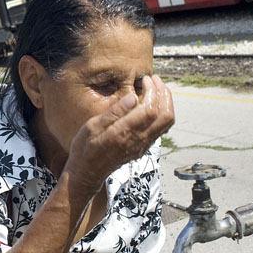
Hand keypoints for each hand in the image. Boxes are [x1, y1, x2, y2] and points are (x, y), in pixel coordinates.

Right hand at [64, 74, 174, 194]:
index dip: (153, 91)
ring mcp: (143, 145)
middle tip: (154, 80)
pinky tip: (153, 102)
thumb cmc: (85, 148)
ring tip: (156, 88)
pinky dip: (163, 111)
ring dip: (166, 102)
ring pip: (167, 122)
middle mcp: (138, 140)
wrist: (87, 173)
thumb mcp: (92, 126)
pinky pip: (162, 128)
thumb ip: (114, 112)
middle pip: (165, 115)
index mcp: (124, 133)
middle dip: (164, 94)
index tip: (145, 79)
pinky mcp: (144, 147)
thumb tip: (133, 96)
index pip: (150, 109)